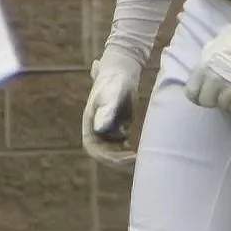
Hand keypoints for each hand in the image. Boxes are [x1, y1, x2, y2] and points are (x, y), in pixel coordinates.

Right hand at [81, 49, 145, 166]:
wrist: (122, 72)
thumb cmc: (114, 82)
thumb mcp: (111, 95)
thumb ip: (107, 110)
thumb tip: (101, 129)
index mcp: (90, 125)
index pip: (95, 149)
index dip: (108, 157)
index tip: (125, 157)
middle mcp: (97, 130)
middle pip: (105, 152)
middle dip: (118, 158)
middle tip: (136, 157)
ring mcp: (108, 129)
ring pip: (114, 149)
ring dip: (124, 153)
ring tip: (140, 152)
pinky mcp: (119, 126)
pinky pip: (122, 142)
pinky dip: (130, 145)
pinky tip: (140, 143)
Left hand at [187, 7, 230, 112]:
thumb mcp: (210, 49)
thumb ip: (203, 67)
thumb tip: (200, 81)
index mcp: (203, 68)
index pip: (192, 93)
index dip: (196, 96)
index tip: (202, 95)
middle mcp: (215, 78)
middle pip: (206, 101)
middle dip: (210, 100)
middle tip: (217, 96)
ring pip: (222, 104)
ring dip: (225, 101)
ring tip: (230, 95)